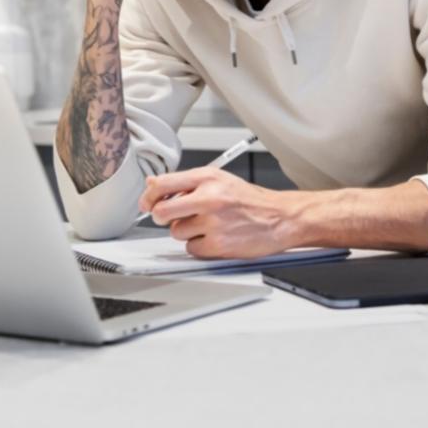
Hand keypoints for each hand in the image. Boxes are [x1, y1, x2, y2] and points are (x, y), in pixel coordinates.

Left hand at [139, 168, 293, 257]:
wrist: (280, 217)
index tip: (148, 202)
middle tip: (170, 217)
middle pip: (163, 211)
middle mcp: (210, 198)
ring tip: (205, 226)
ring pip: (176, 231)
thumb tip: (154, 185)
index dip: (149, 195)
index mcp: (208, 178)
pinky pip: (191, 249)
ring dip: (186, 231)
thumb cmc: (250, 200)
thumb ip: (186, 182)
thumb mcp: (219, 180)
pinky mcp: (219, 244)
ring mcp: (214, 222)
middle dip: (161, 216)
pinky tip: (214, 237)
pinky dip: (199, 246)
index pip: (163, 183)